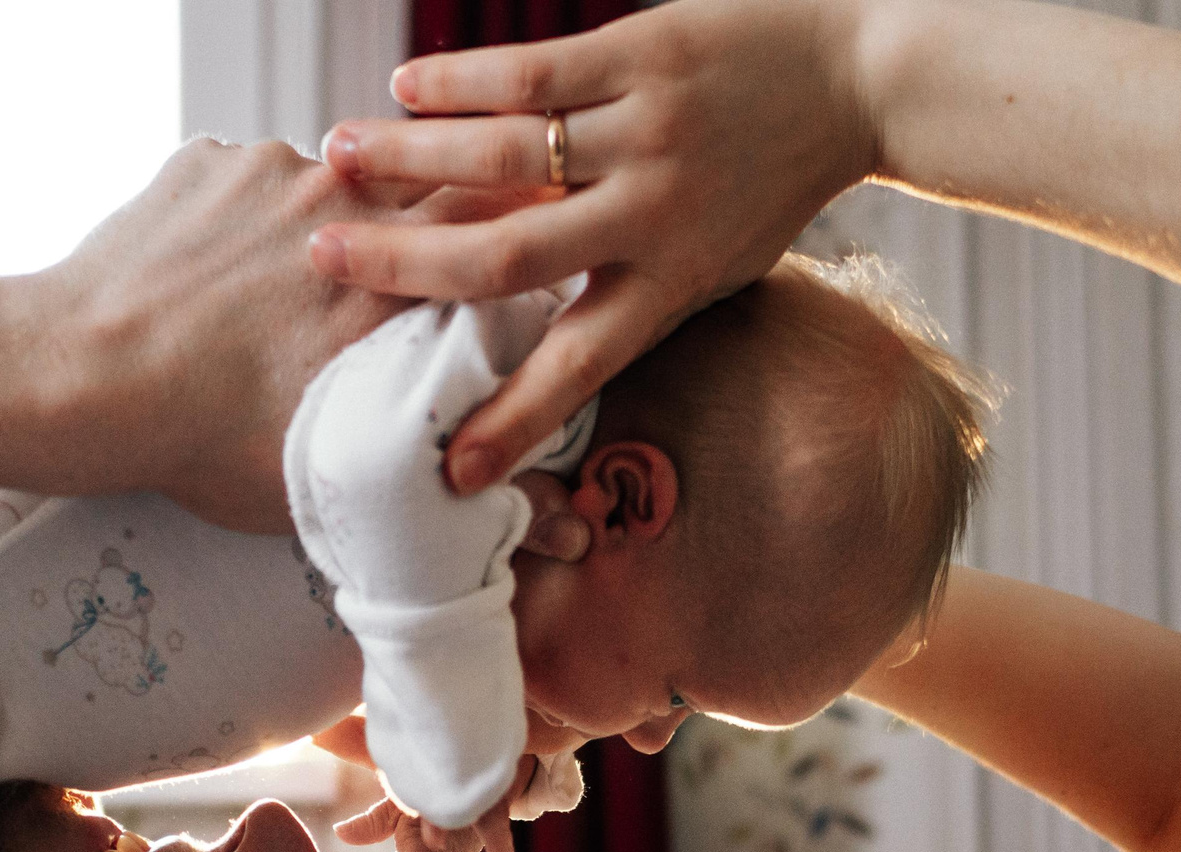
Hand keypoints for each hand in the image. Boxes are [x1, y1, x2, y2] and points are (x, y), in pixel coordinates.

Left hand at [19, 141, 549, 528]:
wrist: (78, 381)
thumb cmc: (202, 445)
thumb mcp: (341, 485)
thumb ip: (448, 477)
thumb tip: (559, 533)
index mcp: (400, 289)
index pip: (496, 229)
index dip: (495, 246)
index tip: (491, 267)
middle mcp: (355, 211)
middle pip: (422, 188)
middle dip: (408, 229)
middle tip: (371, 280)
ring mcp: (277, 172)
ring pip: (328, 187)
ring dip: (314, 229)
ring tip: (266, 295)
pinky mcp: (211, 160)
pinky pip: (250, 179)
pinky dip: (241, 218)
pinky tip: (209, 275)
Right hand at [311, 0, 878, 491]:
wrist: (858, 76)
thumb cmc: (769, 185)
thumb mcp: (714, 267)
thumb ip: (632, 299)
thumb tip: (541, 345)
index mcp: (671, 282)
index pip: (578, 365)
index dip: (513, 421)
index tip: (450, 471)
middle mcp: (655, 214)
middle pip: (510, 255)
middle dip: (406, 261)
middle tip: (322, 260)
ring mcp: (648, 130)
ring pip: (506, 151)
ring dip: (410, 154)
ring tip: (337, 157)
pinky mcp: (645, 51)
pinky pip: (535, 71)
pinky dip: (462, 79)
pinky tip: (406, 87)